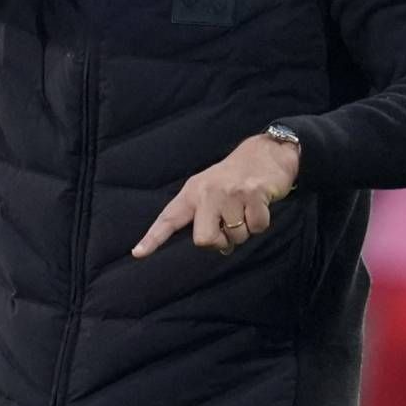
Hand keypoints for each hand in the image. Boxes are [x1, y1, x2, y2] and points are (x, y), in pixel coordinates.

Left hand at [132, 132, 298, 258]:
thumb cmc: (236, 178)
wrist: (267, 152)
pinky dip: (261, 223)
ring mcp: (231, 192)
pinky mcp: (253, 194)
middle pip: (204, 239)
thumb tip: (219, 248)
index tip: (138, 253)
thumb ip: (206, 219)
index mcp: (192, 192)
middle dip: (220, 241)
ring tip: (246, 208)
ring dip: (244, 230)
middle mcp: (207, 192)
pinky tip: (260, 205)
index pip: (169, 218)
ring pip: (235, 237)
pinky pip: (257, 227)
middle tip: (228, 227)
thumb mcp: (211, 191)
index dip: (153, 238)